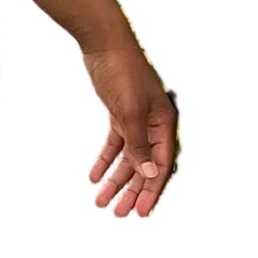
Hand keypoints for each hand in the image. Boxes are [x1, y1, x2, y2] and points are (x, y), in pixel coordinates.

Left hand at [81, 45, 177, 217]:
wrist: (104, 44)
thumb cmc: (123, 73)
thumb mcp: (129, 113)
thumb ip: (139, 146)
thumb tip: (151, 174)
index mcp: (164, 124)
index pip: (161, 166)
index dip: (152, 190)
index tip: (140, 212)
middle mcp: (154, 125)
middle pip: (145, 166)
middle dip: (132, 191)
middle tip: (119, 213)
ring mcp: (136, 120)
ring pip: (128, 158)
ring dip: (115, 180)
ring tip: (101, 201)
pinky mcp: (119, 115)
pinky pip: (115, 144)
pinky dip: (105, 160)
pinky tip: (94, 176)